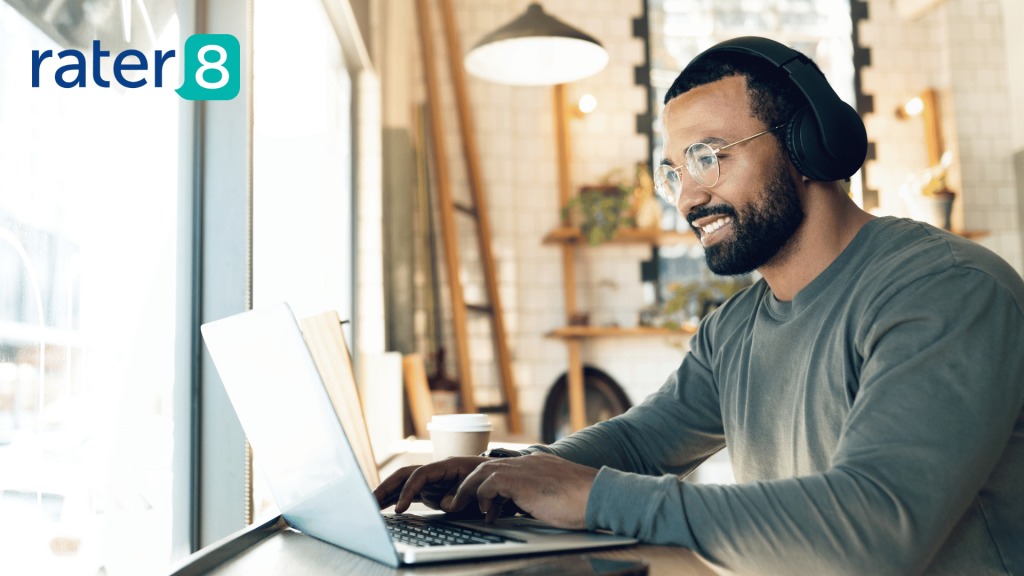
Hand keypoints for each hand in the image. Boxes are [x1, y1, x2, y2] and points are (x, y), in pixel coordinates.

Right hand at [373, 457, 493, 513]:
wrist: (496, 478)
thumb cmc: (488, 481)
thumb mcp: (478, 488)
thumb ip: (459, 495)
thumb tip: (444, 503)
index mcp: (447, 465)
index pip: (420, 474)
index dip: (408, 490)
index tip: (400, 508)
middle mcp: (435, 470)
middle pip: (405, 474)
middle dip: (386, 487)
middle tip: (370, 502)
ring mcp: (432, 480)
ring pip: (403, 483)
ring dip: (387, 492)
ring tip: (369, 506)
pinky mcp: (430, 490)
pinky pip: (408, 492)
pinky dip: (395, 498)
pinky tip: (383, 506)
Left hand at [450, 453, 597, 528]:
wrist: (601, 495)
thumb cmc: (585, 501)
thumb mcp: (558, 496)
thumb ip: (541, 497)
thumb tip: (531, 509)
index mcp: (537, 465)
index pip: (502, 468)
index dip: (485, 482)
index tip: (478, 501)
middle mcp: (528, 462)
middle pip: (485, 465)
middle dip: (467, 484)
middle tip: (456, 501)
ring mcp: (525, 469)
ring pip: (482, 472)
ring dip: (467, 490)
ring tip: (458, 506)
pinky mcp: (523, 480)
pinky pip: (490, 482)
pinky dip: (482, 496)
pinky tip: (487, 512)